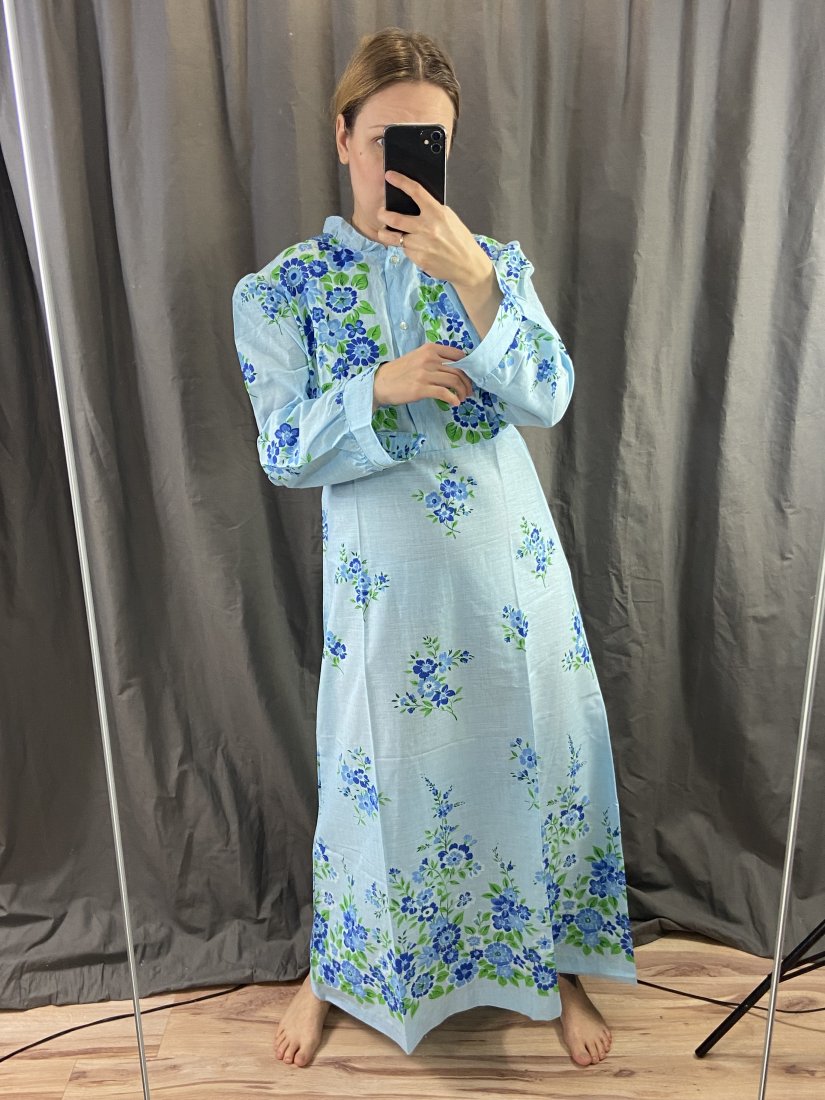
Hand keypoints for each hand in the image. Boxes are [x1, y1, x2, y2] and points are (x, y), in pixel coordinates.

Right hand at [373, 343, 472, 411]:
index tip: (470, 377)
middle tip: (468, 391)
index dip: (468, 367)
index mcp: (430, 349)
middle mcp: (429, 359)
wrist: (380, 382)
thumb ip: (436, 359)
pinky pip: (444, 393)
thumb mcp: (418, 358)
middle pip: (459, 370)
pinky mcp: (421, 388)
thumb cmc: (400, 372)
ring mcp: (425, 373)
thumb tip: (456, 368)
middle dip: (467, 382)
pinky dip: (453, 399)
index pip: (459, 355)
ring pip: (454, 381)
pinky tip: (454, 403)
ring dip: (462, 391)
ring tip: (462, 398)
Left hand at [377, 171, 492, 286]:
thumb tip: (414, 203)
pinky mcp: (418, 259)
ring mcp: (421, 245)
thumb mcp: (449, 218)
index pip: (415, 192)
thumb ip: (432, 210)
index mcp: (437, 213)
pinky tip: (414, 247)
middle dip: (383, 214)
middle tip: (380, 213)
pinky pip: (405, 250)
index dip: (400, 181)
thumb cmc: (460, 240)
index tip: (390, 176)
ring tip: (383, 231)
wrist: (467, 266)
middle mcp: (427, 228)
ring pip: (394, 238)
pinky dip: (406, 248)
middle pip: (394, 218)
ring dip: (385, 234)